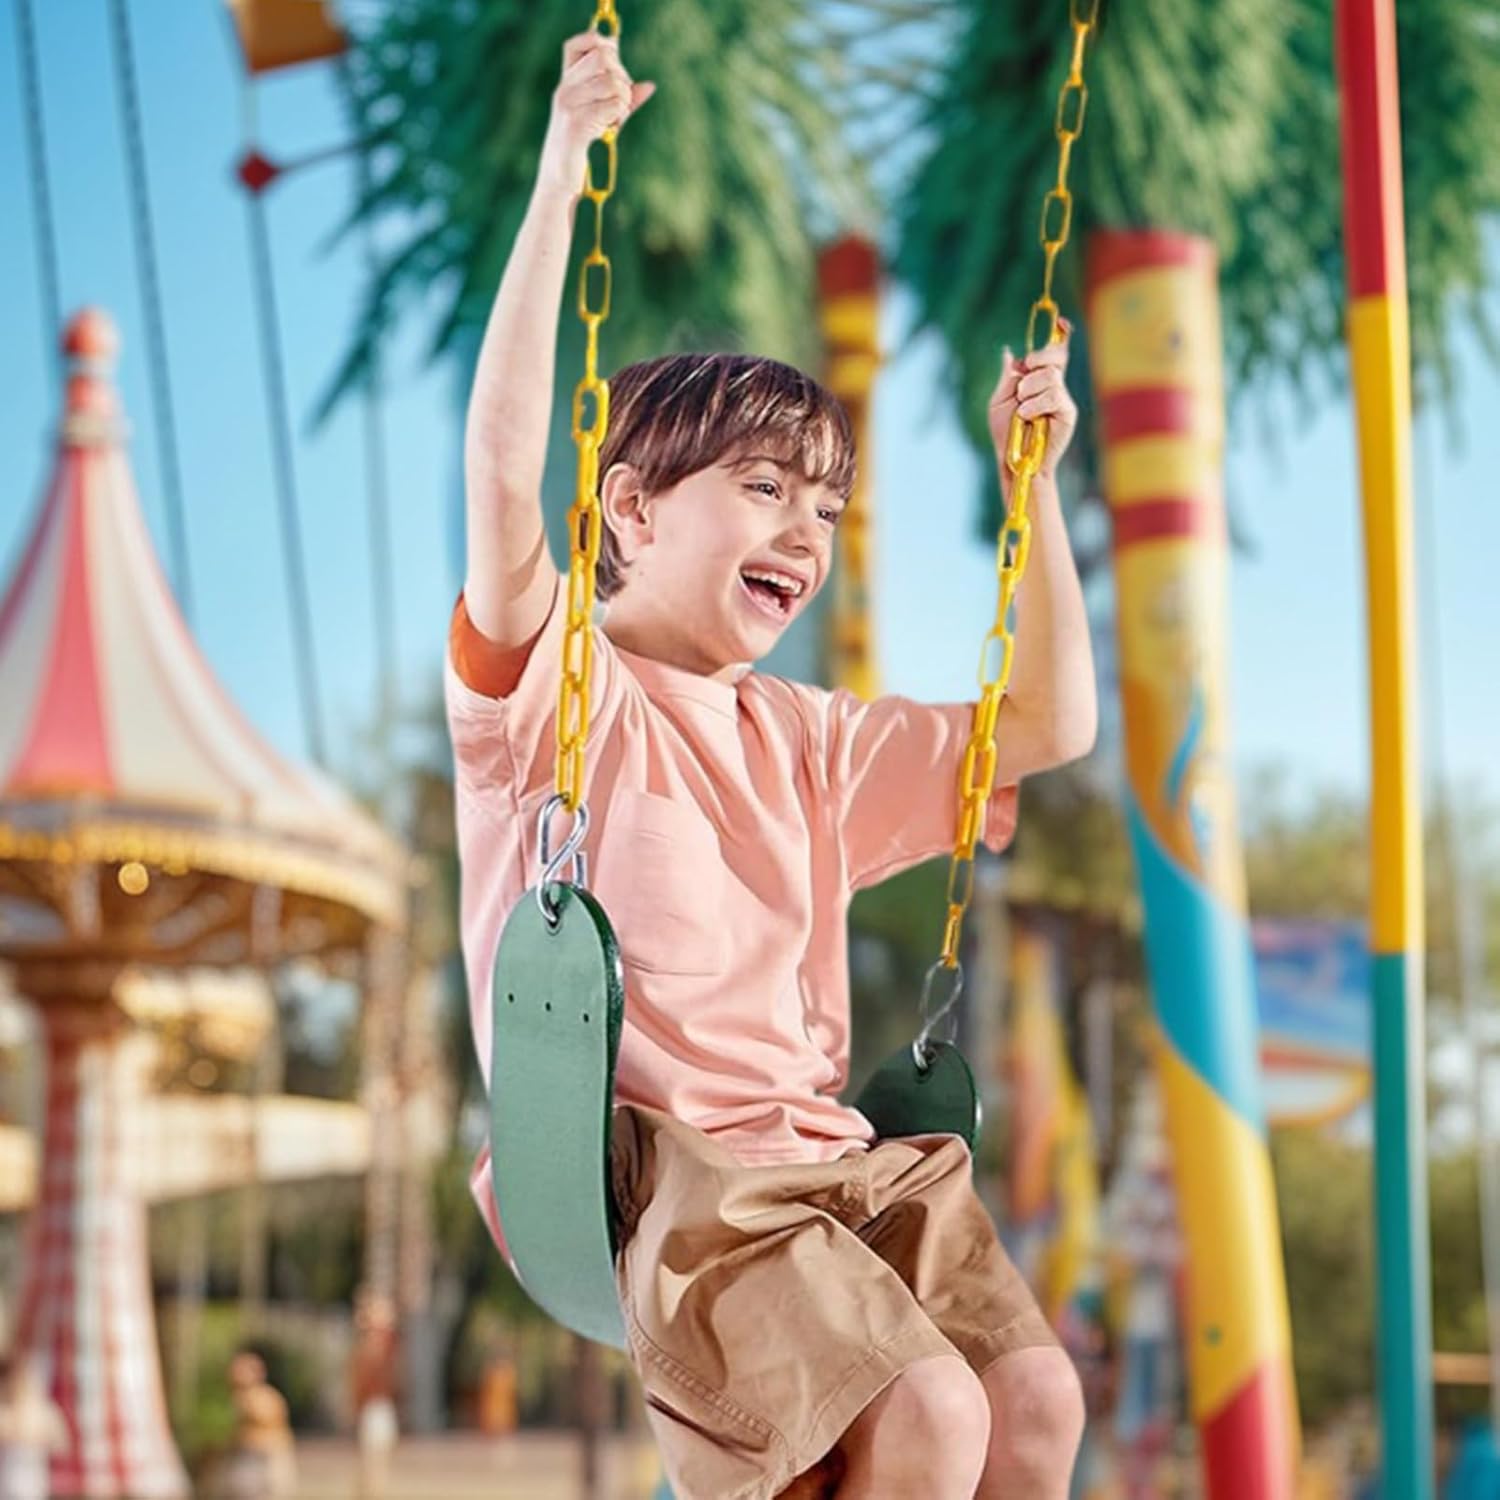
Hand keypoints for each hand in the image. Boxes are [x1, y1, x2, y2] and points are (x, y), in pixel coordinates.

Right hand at [538, 32, 655, 198]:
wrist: (559, 177)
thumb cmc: (583, 145)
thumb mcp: (605, 116)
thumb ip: (624, 99)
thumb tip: (649, 86)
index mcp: (568, 80)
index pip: (583, 42)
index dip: (605, 46)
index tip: (616, 68)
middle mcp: (565, 87)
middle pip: (603, 56)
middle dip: (621, 75)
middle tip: (620, 99)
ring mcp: (568, 104)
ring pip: (612, 82)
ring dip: (623, 101)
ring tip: (614, 118)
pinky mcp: (576, 124)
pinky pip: (612, 106)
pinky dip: (619, 117)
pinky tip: (610, 128)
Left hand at [988, 320, 1077, 488]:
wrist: (1015, 460)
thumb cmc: (1006, 434)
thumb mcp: (999, 401)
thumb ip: (1007, 378)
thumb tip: (1009, 353)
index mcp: (1038, 380)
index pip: (1055, 352)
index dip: (1060, 336)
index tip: (1063, 323)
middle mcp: (1054, 386)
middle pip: (1055, 357)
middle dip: (1037, 361)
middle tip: (1021, 383)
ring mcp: (1062, 399)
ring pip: (1051, 377)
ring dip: (1029, 391)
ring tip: (1021, 410)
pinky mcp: (1067, 413)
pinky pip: (1053, 396)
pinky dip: (1035, 405)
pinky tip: (1026, 416)